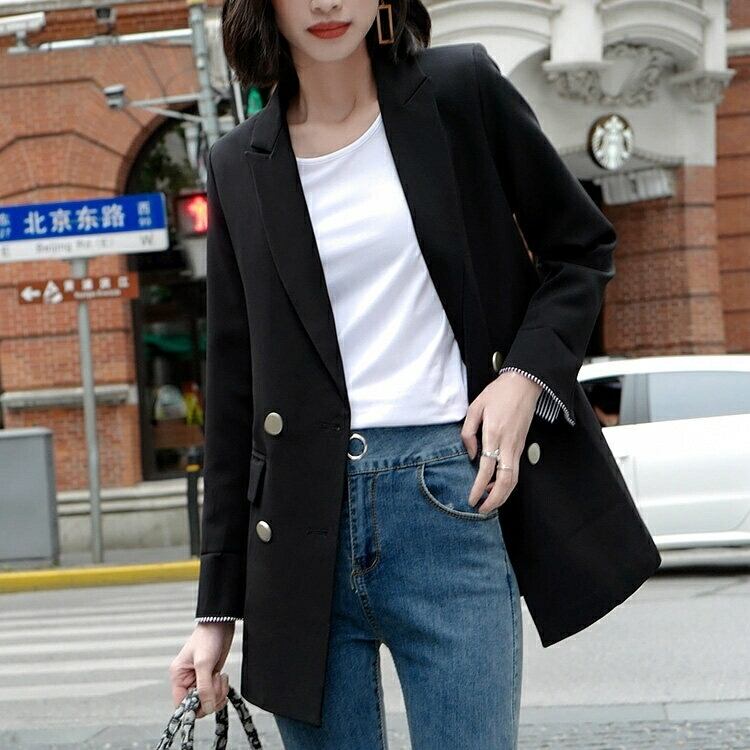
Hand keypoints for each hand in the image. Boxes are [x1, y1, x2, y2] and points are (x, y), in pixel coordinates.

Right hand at [169, 621, 234, 717]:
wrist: (221, 624)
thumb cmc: (207, 637)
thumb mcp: (204, 663)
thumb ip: (205, 687)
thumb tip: (207, 707)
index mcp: (178, 677)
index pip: (181, 704)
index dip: (194, 707)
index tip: (206, 702)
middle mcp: (187, 680)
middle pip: (196, 704)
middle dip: (209, 698)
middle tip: (216, 684)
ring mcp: (200, 679)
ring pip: (208, 700)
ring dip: (217, 692)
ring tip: (219, 677)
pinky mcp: (210, 677)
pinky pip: (215, 693)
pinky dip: (222, 689)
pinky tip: (222, 677)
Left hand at [461, 370, 541, 513]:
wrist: (524, 384)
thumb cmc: (498, 393)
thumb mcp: (475, 407)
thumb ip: (468, 432)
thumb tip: (471, 455)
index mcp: (494, 433)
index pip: (487, 467)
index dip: (479, 487)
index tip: (472, 499)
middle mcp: (508, 443)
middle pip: (506, 480)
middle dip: (495, 499)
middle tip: (482, 510)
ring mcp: (517, 446)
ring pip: (513, 478)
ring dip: (502, 495)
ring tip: (488, 503)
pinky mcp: (521, 446)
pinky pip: (515, 470)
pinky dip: (506, 483)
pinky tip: (495, 486)